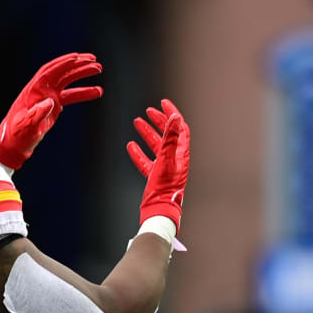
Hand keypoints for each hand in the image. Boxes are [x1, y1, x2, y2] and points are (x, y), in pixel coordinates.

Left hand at [0, 53, 103, 169]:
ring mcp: (47, 97)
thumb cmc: (17, 135)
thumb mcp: (26, 125)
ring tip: (99, 70)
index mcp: (33, 90)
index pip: (50, 71)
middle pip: (61, 72)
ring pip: (68, 81)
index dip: (63, 63)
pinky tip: (96, 92)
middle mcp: (41, 90)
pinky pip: (70, 95)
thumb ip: (37, 113)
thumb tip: (50, 102)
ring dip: (82, 74)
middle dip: (77, 65)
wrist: (14, 144)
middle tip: (94, 61)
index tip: (77, 57)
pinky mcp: (53, 106)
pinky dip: (83, 93)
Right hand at [127, 99, 189, 231]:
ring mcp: (164, 167)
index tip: (163, 103)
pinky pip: (145, 160)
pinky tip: (131, 146)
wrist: (159, 210)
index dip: (172, 114)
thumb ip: (171, 138)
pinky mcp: (154, 176)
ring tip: (137, 123)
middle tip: (149, 111)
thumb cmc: (165, 188)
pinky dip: (138, 152)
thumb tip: (175, 118)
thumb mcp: (167, 159)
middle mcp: (174, 158)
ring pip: (155, 145)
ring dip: (147, 133)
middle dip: (158, 121)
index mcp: (181, 153)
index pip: (179, 128)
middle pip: (167, 134)